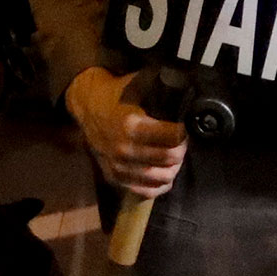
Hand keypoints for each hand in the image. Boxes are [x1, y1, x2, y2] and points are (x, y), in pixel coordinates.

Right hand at [67, 65, 186, 197]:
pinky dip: (160, 184)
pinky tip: (164, 172)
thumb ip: (164, 88)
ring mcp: (119, 167)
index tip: (185, 126)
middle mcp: (125, 150)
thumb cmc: (116, 94)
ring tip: (174, 156)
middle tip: (182, 141)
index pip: (173, 137)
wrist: (87, 106)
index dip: (184, 131)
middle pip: (170, 158)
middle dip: (181, 149)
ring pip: (163, 177)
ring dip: (174, 167)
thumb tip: (189, 92)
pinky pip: (147, 191)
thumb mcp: (139, 84)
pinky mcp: (115, 178)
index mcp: (132, 126)